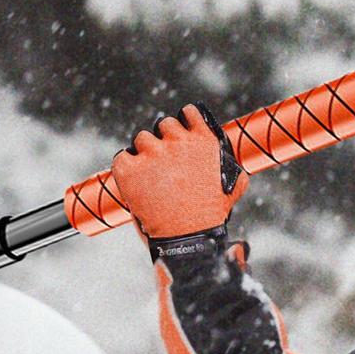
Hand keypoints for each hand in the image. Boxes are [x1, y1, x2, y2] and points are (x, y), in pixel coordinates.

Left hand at [111, 102, 248, 242]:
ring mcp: (152, 154)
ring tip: (151, 179)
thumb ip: (231, 166)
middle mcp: (177, 142)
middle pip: (162, 125)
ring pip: (141, 140)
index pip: (188, 113)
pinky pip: (122, 158)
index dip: (183, 124)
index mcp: (203, 140)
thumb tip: (227, 156)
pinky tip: (136, 184)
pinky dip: (126, 169)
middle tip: (165, 166)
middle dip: (164, 142)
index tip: (179, 137)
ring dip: (145, 154)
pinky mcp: (129, 169)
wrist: (189, 240)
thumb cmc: (211, 218)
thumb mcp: (233, 188)